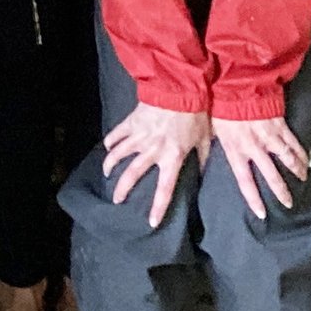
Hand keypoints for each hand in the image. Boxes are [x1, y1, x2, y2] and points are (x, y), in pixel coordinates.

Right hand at [100, 102, 212, 228]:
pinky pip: (117, 134)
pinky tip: (107, 148)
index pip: (164, 189)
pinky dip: (111, 142)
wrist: (180, 87)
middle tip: (117, 200)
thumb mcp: (204, 139)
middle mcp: (152, 150)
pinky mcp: (132, 122)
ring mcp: (139, 135)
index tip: (151, 222)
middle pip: (132, 174)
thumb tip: (200, 173)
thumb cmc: (196, 113)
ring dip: (111, 166)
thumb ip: (201, 158)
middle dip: (123, 190)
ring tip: (107, 174)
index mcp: (172, 157)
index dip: (157, 207)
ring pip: (119, 155)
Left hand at [211, 115, 310, 219]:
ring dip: (297, 171)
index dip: (254, 199)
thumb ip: (211, 147)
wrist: (239, 87)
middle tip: (288, 203)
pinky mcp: (280, 126)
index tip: (261, 213)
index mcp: (236, 151)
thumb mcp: (212, 130)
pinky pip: (294, 143)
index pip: (245, 182)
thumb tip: (201, 160)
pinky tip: (307, 160)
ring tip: (303, 179)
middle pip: (271, 175)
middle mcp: (255, 148)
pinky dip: (301, 153)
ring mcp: (270, 138)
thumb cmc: (221, 107)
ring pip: (287, 159)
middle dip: (281, 191)